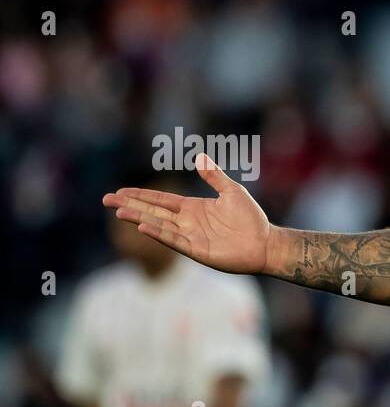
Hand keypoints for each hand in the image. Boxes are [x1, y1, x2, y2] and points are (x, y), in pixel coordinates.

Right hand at [103, 153, 274, 274]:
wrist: (266, 243)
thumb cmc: (251, 219)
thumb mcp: (232, 191)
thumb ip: (214, 176)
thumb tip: (199, 155)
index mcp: (193, 208)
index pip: (160, 201)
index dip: (141, 196)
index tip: (120, 192)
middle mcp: (187, 223)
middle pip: (153, 212)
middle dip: (130, 206)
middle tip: (106, 200)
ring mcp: (191, 237)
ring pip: (159, 225)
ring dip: (139, 218)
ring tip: (119, 212)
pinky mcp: (198, 250)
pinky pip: (174, 240)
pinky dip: (159, 233)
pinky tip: (144, 226)